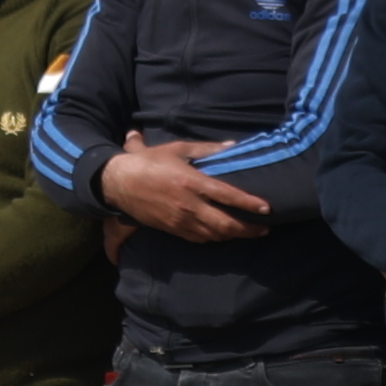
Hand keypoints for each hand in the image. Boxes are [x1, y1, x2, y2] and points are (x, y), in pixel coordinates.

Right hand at [100, 134, 269, 244]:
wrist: (118, 183)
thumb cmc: (149, 162)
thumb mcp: (178, 148)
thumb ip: (206, 149)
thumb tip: (232, 146)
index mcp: (192, 182)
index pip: (227, 195)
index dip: (249, 203)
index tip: (266, 208)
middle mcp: (189, 205)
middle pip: (225, 224)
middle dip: (248, 229)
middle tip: (264, 229)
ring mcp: (180, 220)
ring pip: (214, 235)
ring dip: (233, 235)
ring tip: (249, 232)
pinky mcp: (172, 229)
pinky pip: (199, 239)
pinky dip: (214, 238)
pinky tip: (222, 234)